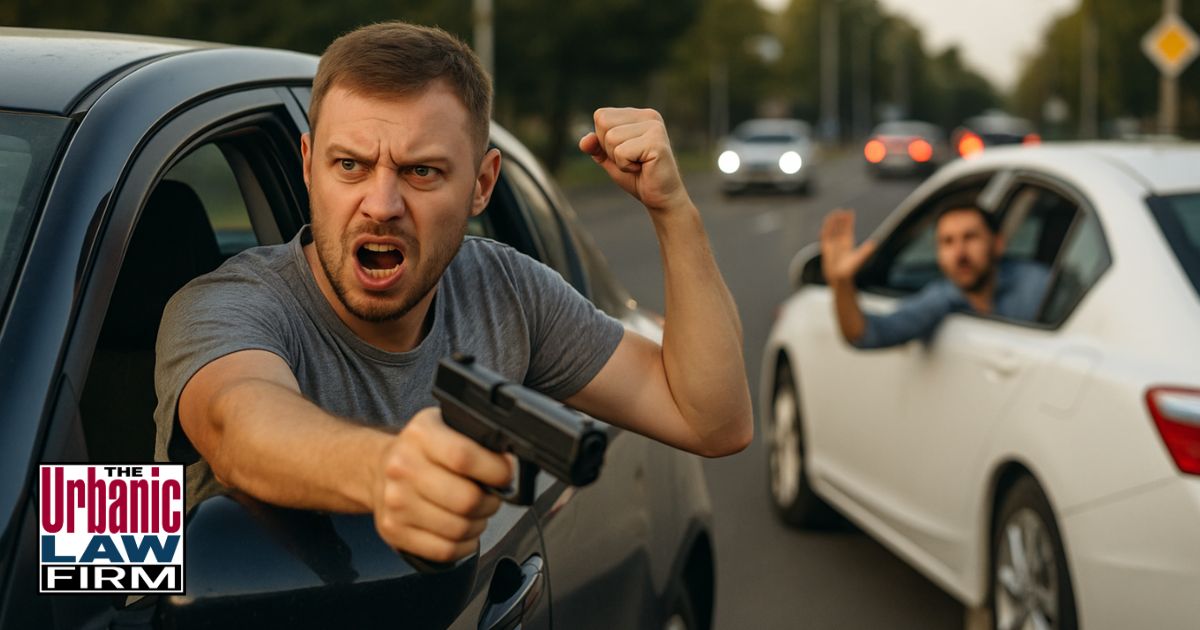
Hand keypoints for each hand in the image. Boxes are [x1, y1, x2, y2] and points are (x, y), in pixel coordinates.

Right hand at [372, 408, 512, 562]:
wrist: (379, 469)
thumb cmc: (423, 451)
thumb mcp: (446, 427)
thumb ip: (477, 440)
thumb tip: (511, 464)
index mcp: (420, 435)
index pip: (465, 457)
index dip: (496, 471)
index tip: (505, 475)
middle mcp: (402, 467)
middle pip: (466, 500)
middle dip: (490, 502)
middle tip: (491, 497)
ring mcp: (396, 502)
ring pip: (459, 529)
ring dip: (478, 524)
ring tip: (476, 512)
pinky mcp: (394, 531)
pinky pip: (445, 550)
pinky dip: (464, 545)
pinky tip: (464, 531)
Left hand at [579, 108, 689, 213]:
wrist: (660, 198)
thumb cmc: (637, 177)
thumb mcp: (610, 159)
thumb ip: (596, 146)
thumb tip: (584, 141)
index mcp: (638, 115)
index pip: (601, 116)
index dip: (603, 140)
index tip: (625, 152)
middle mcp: (648, 116)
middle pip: (604, 123)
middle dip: (609, 149)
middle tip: (632, 160)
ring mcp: (654, 127)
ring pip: (611, 138)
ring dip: (619, 159)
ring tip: (638, 164)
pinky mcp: (656, 142)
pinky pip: (621, 152)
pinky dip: (626, 166)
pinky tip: (643, 168)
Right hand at [820, 209, 876, 284]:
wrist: (839, 278)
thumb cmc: (850, 270)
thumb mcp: (859, 259)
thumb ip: (865, 251)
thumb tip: (874, 243)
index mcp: (848, 243)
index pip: (848, 229)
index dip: (849, 221)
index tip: (850, 212)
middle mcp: (840, 243)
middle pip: (840, 228)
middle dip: (841, 219)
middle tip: (842, 210)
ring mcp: (832, 245)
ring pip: (832, 230)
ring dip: (833, 222)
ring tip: (834, 213)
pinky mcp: (825, 248)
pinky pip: (825, 236)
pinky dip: (825, 229)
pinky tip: (826, 223)